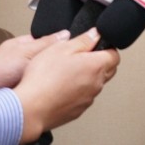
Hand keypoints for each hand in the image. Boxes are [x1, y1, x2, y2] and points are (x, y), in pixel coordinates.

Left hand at [0, 31, 68, 101]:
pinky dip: (44, 85)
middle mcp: (26, 57)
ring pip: (46, 70)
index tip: (72, 52)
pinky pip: (40, 83)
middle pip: (49, 57)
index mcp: (26, 43)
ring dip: (50, 75)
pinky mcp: (24, 86)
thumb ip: (46, 43)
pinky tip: (47, 88)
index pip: (50, 41)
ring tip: (56, 78)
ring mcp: (25, 72)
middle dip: (56, 62)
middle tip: (63, 67)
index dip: (61, 46)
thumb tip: (65, 34)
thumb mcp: (26, 52)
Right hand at [14, 28, 119, 143]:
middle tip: (82, 57)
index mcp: (96, 66)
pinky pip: (84, 97)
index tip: (96, 46)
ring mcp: (88, 99)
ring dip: (88, 77)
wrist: (30, 109)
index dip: (107, 49)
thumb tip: (95, 34)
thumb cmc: (43, 78)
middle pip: (109, 70)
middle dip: (100, 62)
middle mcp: (96, 84)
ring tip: (67, 73)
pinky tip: (61, 88)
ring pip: (96, 85)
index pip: (115, 56)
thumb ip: (82, 40)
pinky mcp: (78, 111)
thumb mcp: (60, 49)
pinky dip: (78, 91)